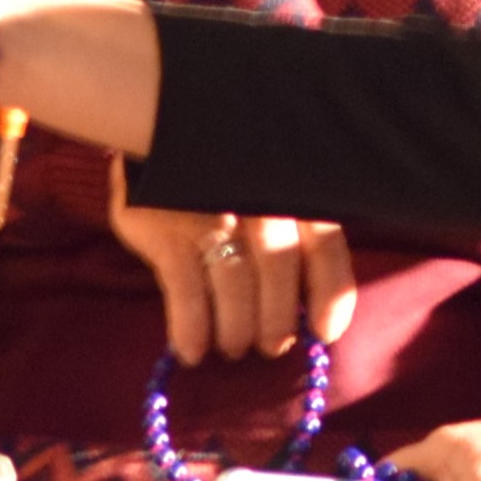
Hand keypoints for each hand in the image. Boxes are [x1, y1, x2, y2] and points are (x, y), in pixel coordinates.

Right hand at [106, 156, 354, 360]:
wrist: (151, 131)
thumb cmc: (221, 176)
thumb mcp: (267, 189)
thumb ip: (294, 236)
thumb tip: (307, 310)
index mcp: (292, 190)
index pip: (326, 249)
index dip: (329, 297)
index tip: (323, 332)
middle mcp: (257, 198)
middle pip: (279, 272)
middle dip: (276, 321)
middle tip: (269, 345)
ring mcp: (209, 210)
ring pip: (235, 286)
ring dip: (235, 330)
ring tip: (231, 346)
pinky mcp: (164, 227)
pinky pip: (185, 291)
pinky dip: (191, 327)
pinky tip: (191, 350)